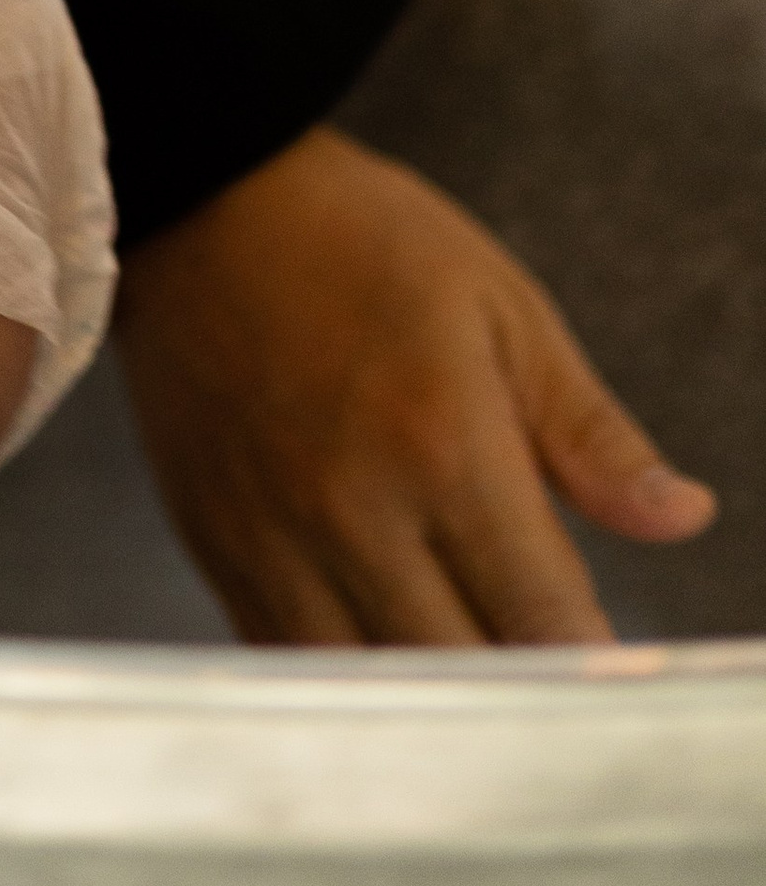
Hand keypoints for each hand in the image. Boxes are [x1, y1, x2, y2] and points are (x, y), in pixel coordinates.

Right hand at [117, 127, 715, 644]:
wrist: (202, 197)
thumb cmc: (359, 239)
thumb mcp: (500, 309)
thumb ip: (590, 432)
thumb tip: (682, 517)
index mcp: (443, 445)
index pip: (543, 618)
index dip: (588, 654)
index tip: (599, 646)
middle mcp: (354, 511)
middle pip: (462, 671)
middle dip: (515, 673)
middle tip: (529, 634)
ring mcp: (275, 537)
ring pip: (371, 687)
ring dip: (427, 681)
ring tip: (455, 634)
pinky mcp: (215, 544)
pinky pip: (290, 661)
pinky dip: (347, 668)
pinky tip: (377, 626)